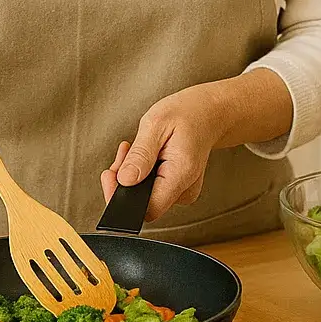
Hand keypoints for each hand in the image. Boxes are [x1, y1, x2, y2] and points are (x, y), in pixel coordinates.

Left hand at [100, 82, 237, 221]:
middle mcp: (185, 188)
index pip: (148, 208)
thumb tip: (125, 181)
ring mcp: (182, 190)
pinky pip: (151, 189)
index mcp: (182, 174)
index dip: (123, 198)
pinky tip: (143, 155)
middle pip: (142, 203)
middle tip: (124, 153)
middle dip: (124, 181)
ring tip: (134, 148)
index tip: (111, 176)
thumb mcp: (156, 124)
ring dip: (131, 174)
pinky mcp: (177, 187)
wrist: (210, 113)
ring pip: (144, 196)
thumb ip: (140, 155)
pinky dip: (140, 173)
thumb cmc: (188, 114)